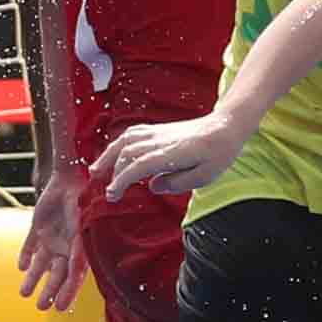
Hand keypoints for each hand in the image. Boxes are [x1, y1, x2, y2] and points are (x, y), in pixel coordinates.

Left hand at [18, 171, 86, 310]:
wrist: (70, 178)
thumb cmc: (82, 202)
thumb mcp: (81, 227)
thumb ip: (78, 248)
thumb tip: (76, 272)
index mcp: (80, 249)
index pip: (74, 276)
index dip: (68, 292)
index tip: (60, 308)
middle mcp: (66, 247)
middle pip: (57, 274)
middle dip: (49, 290)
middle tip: (42, 307)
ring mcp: (52, 238)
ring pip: (41, 264)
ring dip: (34, 278)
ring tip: (24, 294)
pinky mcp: (38, 227)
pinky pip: (30, 245)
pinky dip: (25, 255)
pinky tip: (20, 267)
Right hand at [95, 111, 246, 201]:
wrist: (225, 127)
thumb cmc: (219, 153)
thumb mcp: (204, 176)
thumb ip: (177, 183)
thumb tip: (153, 186)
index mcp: (172, 153)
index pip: (138, 166)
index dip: (121, 180)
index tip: (113, 195)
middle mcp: (160, 140)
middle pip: (126, 153)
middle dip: (111, 172)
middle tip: (106, 192)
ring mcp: (158, 132)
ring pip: (125, 140)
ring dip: (108, 155)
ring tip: (96, 170)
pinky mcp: (159, 129)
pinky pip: (132, 133)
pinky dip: (118, 143)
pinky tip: (114, 153)